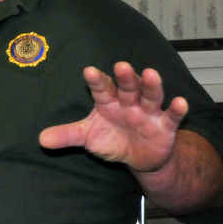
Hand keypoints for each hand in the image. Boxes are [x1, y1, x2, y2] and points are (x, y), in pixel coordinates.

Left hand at [39, 62, 186, 172]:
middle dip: (126, 77)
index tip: (89, 71)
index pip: (102, 89)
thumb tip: (41, 140)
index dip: (97, 81)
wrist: (140, 157)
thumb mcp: (89, 137)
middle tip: (121, 66)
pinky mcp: (165, 125)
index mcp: (109, 102)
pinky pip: (171, 115)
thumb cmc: (113, 139)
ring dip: (151, 85)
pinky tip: (181, 102)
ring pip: (150, 95)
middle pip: (128, 87)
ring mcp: (148, 112)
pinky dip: (177, 109)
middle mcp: (130, 102)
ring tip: (151, 74)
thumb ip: (68, 136)